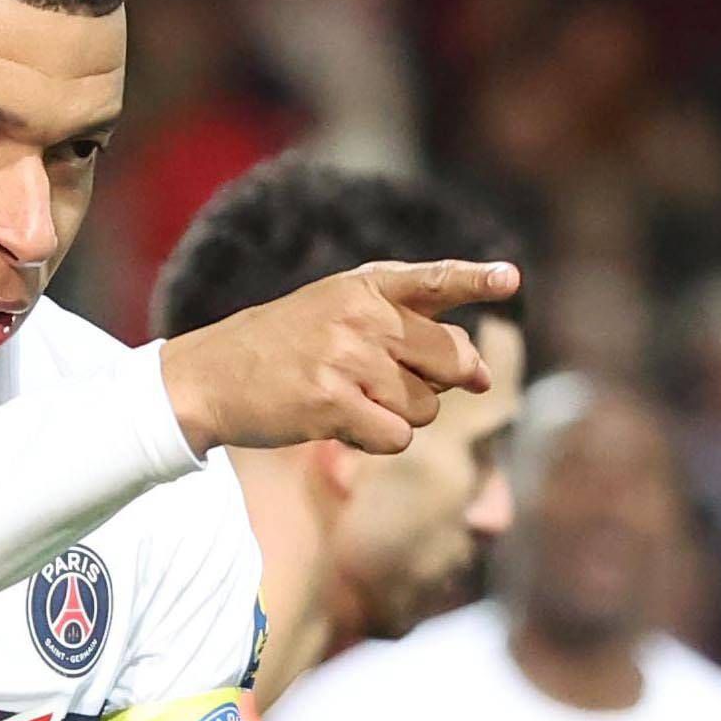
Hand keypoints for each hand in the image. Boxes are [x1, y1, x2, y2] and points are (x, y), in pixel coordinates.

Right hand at [160, 258, 521, 457]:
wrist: (210, 375)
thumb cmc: (285, 348)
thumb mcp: (338, 310)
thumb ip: (412, 328)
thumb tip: (485, 377)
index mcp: (365, 285)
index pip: (435, 280)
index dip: (476, 281)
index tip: (510, 279)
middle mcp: (361, 315)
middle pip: (452, 361)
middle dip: (439, 384)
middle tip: (389, 383)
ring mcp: (346, 358)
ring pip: (426, 407)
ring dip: (399, 416)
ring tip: (351, 400)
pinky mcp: (330, 403)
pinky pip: (396, 437)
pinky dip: (377, 441)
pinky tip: (342, 424)